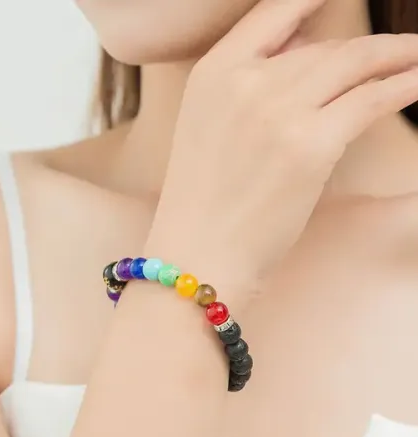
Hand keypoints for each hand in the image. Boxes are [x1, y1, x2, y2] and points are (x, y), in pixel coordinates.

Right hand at [146, 0, 417, 300]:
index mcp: (212, 74)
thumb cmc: (200, 205)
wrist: (195, 255)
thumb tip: (299, 63)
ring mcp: (278, 110)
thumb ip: (247, 92)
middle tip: (398, 51)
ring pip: (355, 62)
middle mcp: (244, 81)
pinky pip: (372, 98)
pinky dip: (405, 84)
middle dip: (367, 49)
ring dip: (397, 56)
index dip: (313, 0)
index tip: (338, 0)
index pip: (274, 11)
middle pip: (324, 46)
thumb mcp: (207, 131)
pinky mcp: (311, 145)